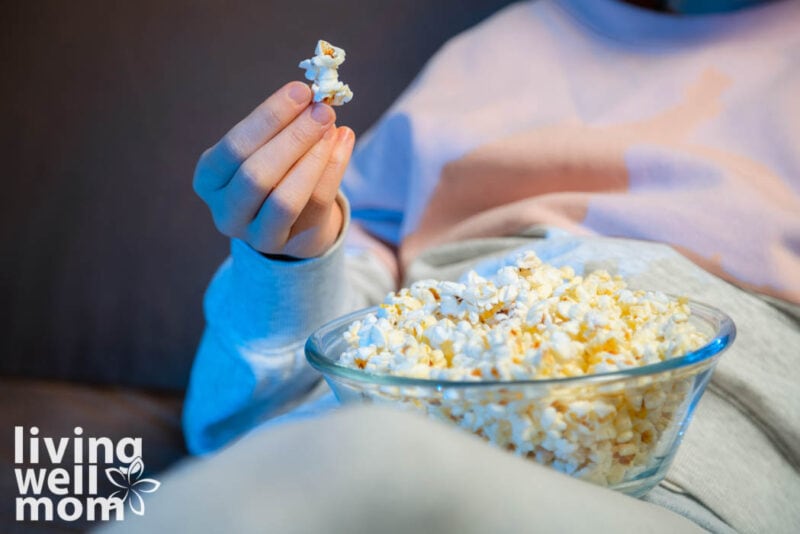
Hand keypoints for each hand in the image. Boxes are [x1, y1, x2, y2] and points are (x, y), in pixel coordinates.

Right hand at [193, 81, 354, 257]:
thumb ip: (281, 126)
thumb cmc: (273, 172)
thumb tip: (312, 97)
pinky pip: (316, 205)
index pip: (235, 147)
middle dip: (294, 138)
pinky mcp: (293, 245)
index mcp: (209, 179)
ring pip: (286, 199)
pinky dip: (333, 170)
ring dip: (314, 158)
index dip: (269, 118)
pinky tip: (343, 142)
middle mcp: (226, 212)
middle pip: (257, 176)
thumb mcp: (265, 148)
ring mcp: (257, 236)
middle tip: (322, 110)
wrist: (293, 222)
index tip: (301, 91)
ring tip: (334, 127)